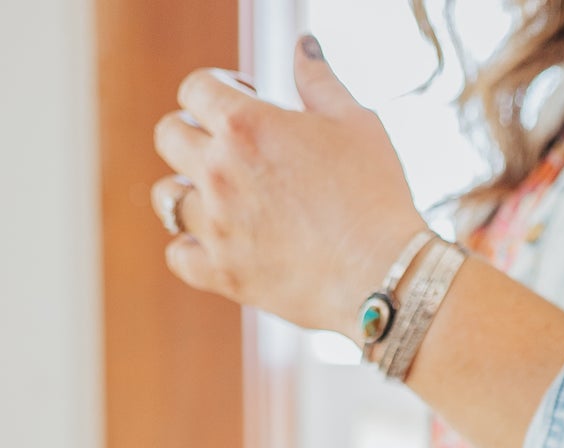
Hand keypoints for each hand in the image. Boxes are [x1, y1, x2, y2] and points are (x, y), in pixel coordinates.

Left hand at [151, 37, 426, 337]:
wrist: (386, 275)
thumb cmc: (376, 195)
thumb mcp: (355, 123)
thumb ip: (319, 80)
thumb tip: (303, 45)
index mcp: (245, 124)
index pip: (194, 88)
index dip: (218, 89)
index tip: (245, 103)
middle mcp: (219, 171)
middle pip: (168, 135)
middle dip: (194, 133)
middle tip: (229, 150)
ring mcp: (217, 227)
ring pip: (165, 197)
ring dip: (186, 191)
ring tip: (218, 198)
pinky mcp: (225, 275)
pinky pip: (178, 256)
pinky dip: (191, 249)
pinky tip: (217, 243)